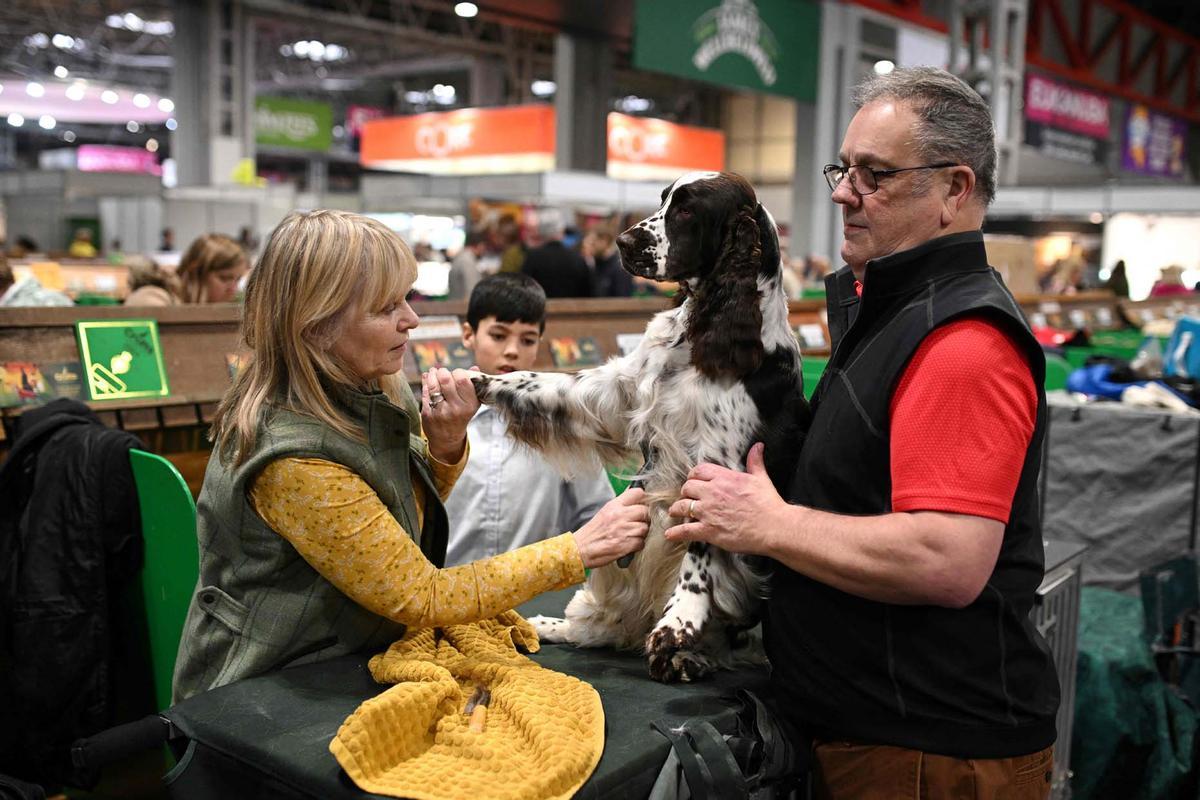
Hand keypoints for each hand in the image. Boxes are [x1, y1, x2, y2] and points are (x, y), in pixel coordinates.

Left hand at [421, 367, 479, 462]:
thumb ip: (473, 385)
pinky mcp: (428, 413)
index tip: (457, 374)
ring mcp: (441, 411)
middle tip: (443, 373)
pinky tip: (428, 380)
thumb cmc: (461, 416)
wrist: (447, 438)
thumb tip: (474, 367)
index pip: (462, 379)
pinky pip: (425, 392)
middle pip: (446, 379)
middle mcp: (456, 408)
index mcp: (470, 404)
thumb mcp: (472, 403)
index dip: (458, 372)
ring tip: (434, 372)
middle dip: (443, 372)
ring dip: (433, 375)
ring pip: (433, 385)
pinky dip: (426, 383)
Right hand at [573, 487, 649, 568]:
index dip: (643, 499)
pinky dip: (637, 545)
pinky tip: (629, 544)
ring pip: (645, 528)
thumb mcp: (604, 512)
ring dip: (641, 533)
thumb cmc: (592, 533)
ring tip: (631, 535)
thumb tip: (634, 499)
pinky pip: (641, 542)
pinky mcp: (627, 544)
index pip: (637, 493)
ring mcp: (624, 530)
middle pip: (645, 511)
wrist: (581, 548)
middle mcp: (620, 515)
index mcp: (614, 505)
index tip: (642, 504)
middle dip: (644, 518)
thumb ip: (620, 505)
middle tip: (638, 523)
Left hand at [664, 443, 785, 555]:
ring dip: (676, 510)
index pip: (699, 471)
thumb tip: (758, 447)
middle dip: (685, 493)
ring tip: (674, 512)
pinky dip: (676, 533)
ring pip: (682, 507)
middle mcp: (713, 492)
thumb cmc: (769, 504)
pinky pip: (685, 530)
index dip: (693, 476)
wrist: (774, 527)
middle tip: (686, 498)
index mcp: (724, 478)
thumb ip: (755, 462)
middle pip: (687, 488)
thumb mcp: (761, 479)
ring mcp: (708, 512)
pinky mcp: (709, 530)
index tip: (694, 482)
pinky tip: (670, 535)